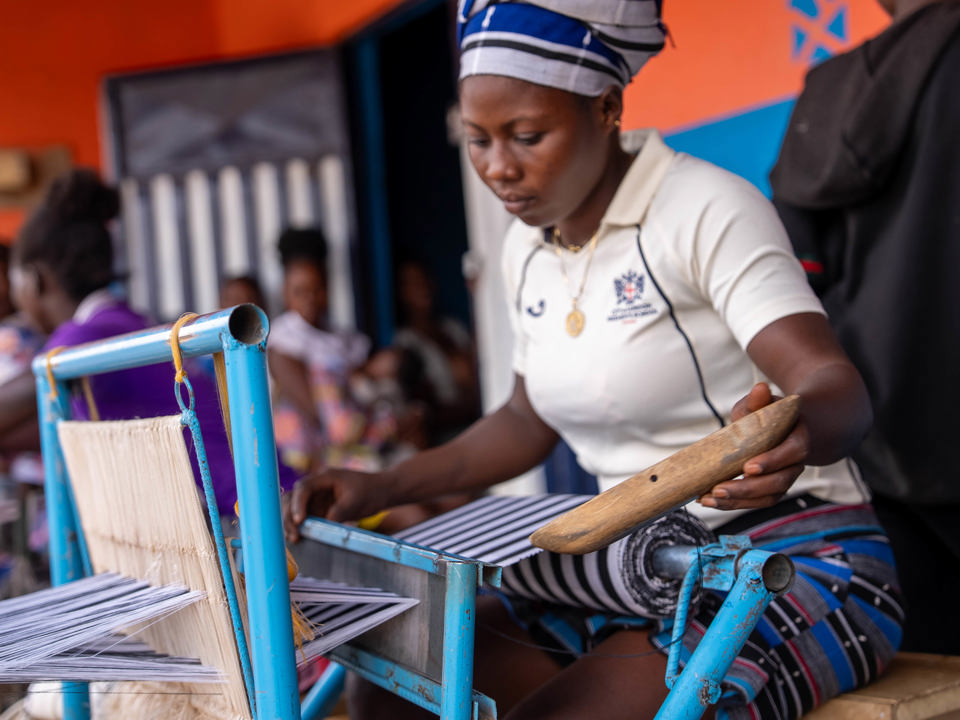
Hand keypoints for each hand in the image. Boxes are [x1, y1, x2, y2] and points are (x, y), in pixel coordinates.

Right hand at [282, 468, 389, 542]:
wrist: (383, 491)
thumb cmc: (371, 492)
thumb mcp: (356, 502)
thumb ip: (339, 513)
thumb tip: (323, 526)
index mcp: (326, 477)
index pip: (304, 488)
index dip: (297, 504)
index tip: (299, 521)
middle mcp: (318, 486)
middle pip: (293, 497)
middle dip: (289, 516)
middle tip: (294, 535)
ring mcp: (317, 497)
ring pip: (295, 508)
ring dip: (291, 522)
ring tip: (294, 539)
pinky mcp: (320, 508)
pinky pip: (305, 517)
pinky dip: (299, 527)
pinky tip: (299, 538)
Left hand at [698, 383, 807, 510]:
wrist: (787, 430)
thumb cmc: (771, 416)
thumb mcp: (765, 404)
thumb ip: (760, 400)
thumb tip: (759, 389)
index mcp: (798, 440)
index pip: (791, 453)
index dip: (771, 461)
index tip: (748, 467)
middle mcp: (795, 465)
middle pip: (777, 483)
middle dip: (747, 489)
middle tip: (719, 489)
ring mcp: (783, 480)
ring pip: (766, 497)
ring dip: (737, 501)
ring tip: (709, 499)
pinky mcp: (770, 490)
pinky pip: (755, 501)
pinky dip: (733, 503)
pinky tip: (709, 500)